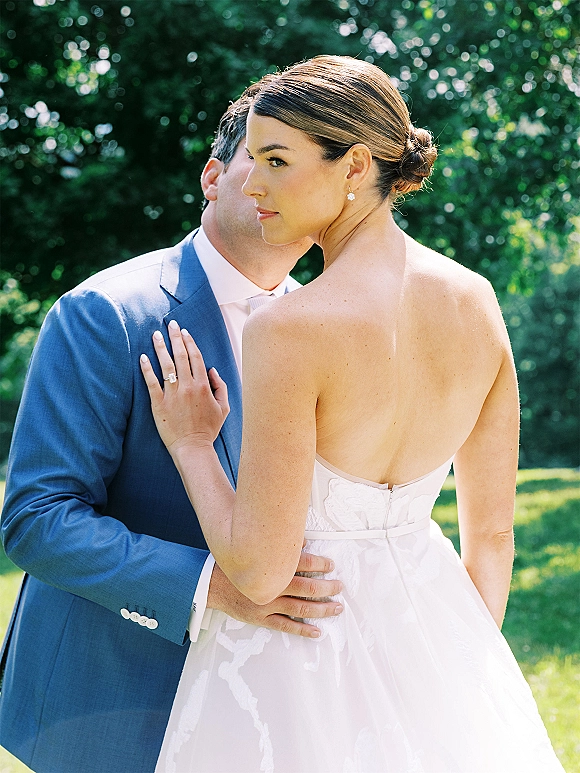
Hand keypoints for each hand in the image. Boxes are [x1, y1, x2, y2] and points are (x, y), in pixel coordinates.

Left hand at [140, 320, 229, 454]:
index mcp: (203, 385)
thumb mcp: (224, 407)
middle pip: (181, 356)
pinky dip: (147, 369)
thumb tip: (212, 369)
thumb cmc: (209, 429)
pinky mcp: (159, 404)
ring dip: (160, 348)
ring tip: (155, 335)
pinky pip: (151, 383)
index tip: (184, 332)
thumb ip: (220, 386)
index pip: (196, 357)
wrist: (193, 447)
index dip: (189, 342)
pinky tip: (142, 357)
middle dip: (175, 338)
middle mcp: (188, 386)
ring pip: (166, 365)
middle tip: (170, 325)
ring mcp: (173, 394)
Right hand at [207, 552, 343, 638]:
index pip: (302, 564)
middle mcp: (272, 587)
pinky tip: (317, 631)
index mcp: (271, 568)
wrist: (211, 583)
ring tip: (337, 608)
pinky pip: (285, 626)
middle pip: (306, 588)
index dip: (319, 564)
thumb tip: (301, 541)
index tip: (331, 565)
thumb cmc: (235, 565)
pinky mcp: (261, 618)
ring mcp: (267, 604)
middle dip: (326, 588)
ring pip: (300, 608)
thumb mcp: (253, 550)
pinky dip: (302, 629)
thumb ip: (278, 546)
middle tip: (340, 586)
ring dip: (321, 609)